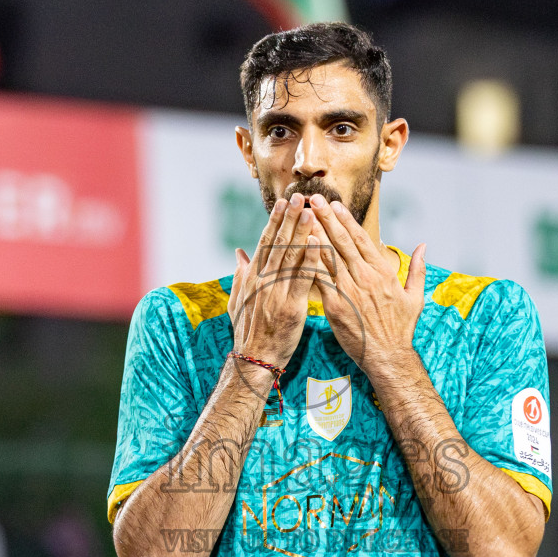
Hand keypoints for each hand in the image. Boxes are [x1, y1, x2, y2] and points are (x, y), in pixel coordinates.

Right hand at [228, 194, 321, 367]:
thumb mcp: (238, 301)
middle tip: (299, 197)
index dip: (275, 221)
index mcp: (253, 277)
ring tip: (311, 211)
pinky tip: (319, 243)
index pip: (265, 242)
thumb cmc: (249, 331)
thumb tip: (239, 254)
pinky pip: (304, 278)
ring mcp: (277, 292)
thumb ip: (241, 275)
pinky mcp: (292, 306)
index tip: (282, 202)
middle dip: (289, 218)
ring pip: (291, 256)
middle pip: (278, 243)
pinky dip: (311, 259)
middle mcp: (264, 280)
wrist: (254, 359)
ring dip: (301, 231)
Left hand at [307, 193, 425, 379]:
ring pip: (330, 255)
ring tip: (303, 216)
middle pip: (343, 241)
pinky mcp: (336, 305)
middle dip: (327, 218)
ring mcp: (350, 290)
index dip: (347, 220)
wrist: (388, 356)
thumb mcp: (416, 297)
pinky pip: (321, 278)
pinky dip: (311, 261)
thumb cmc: (401, 329)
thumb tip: (423, 245)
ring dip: (316, 233)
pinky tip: (301, 246)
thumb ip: (417, 269)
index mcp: (383, 272)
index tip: (335, 205)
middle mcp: (366, 277)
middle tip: (314, 199)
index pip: (362, 240)